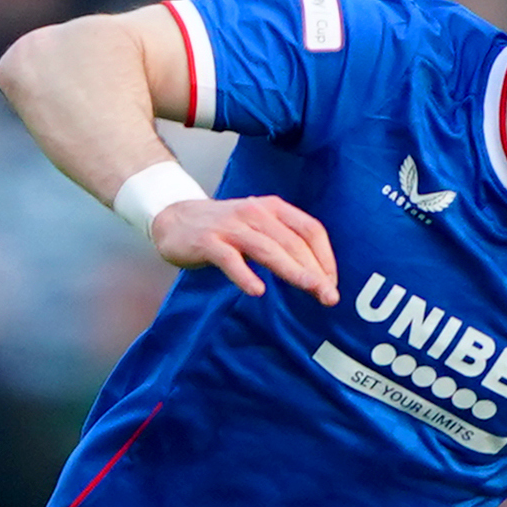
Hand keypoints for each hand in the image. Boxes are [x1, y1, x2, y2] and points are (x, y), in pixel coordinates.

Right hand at [149, 194, 338, 303]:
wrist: (174, 218)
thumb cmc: (223, 228)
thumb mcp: (258, 227)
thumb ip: (282, 243)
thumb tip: (315, 275)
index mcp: (273, 209)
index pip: (310, 230)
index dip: (326, 257)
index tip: (332, 283)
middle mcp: (256, 213)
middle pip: (293, 242)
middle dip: (314, 271)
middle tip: (329, 296)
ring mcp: (231, 227)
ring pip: (268, 249)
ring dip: (292, 271)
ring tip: (309, 290)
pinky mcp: (208, 241)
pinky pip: (230, 259)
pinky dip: (244, 275)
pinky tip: (257, 290)